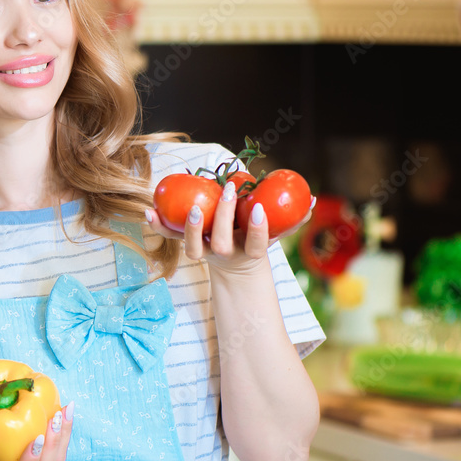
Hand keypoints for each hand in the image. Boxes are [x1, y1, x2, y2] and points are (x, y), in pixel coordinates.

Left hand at [147, 182, 314, 273]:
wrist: (234, 269)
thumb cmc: (256, 244)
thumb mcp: (276, 235)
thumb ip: (293, 220)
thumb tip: (311, 198)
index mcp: (249, 252)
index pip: (256, 245)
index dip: (256, 230)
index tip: (257, 211)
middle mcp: (224, 254)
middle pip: (221, 242)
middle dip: (223, 217)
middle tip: (228, 191)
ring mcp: (204, 252)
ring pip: (193, 248)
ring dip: (191, 229)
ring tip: (193, 208)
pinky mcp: (188, 245)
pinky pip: (171, 237)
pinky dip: (159, 225)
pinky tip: (149, 209)